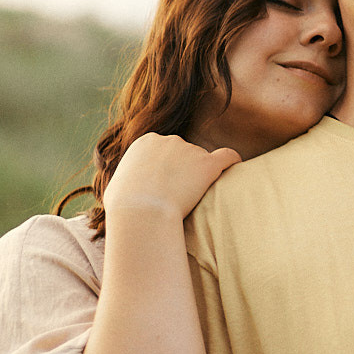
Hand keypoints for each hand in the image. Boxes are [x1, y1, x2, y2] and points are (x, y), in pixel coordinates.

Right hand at [103, 133, 239, 223]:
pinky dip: (233, 162)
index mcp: (146, 142)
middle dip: (184, 172)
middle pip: (184, 154)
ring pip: (202, 161)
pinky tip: (237, 168)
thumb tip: (124, 191)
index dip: (167, 171)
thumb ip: (125, 182)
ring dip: (201, 177)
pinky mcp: (207, 164)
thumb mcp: (115, 188)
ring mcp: (189, 150)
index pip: (164, 151)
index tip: (166, 188)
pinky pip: (227, 157)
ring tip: (194, 200)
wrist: (140, 213)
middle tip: (180, 198)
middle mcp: (169, 140)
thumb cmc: (123, 208)